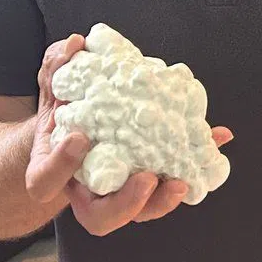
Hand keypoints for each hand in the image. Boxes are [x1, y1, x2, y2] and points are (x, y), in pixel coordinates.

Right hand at [24, 35, 233, 236]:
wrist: (78, 127)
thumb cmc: (63, 109)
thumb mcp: (53, 85)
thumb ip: (56, 65)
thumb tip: (77, 44)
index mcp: (50, 172)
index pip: (46, 181)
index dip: (61, 165)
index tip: (79, 138)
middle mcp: (85, 191)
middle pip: (102, 217)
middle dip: (127, 202)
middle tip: (146, 178)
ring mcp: (118, 192)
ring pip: (140, 211)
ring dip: (162, 199)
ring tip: (180, 180)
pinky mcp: (148, 182)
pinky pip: (168, 185)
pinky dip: (194, 165)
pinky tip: (215, 138)